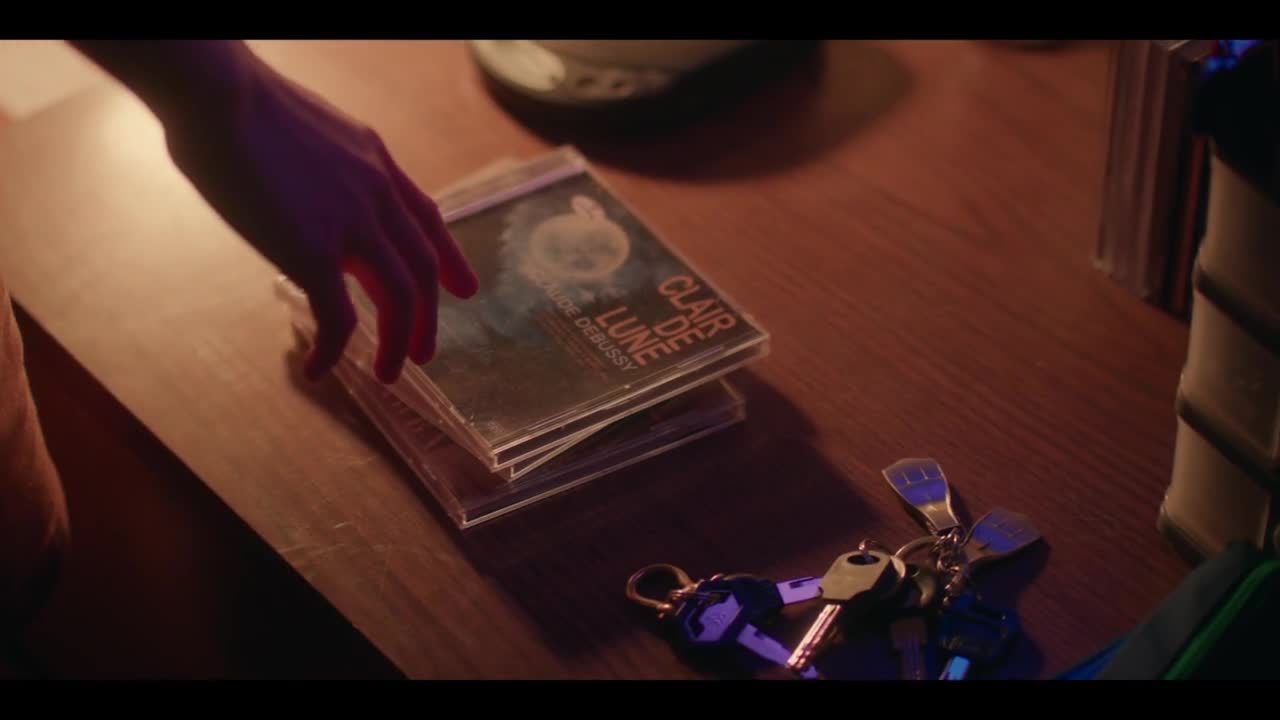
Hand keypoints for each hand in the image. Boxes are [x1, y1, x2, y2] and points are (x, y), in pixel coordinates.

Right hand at [162, 58, 477, 382]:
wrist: (218, 92)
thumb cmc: (237, 101)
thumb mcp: (308, 130)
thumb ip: (326, 167)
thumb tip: (309, 190)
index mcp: (376, 163)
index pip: (429, 220)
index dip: (451, 260)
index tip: (465, 290)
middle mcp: (378, 194)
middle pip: (423, 268)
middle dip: (427, 317)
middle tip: (423, 353)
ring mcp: (353, 224)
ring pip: (400, 298)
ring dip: (396, 343)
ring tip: (387, 374)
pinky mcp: (316, 251)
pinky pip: (339, 318)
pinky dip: (333, 350)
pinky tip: (318, 368)